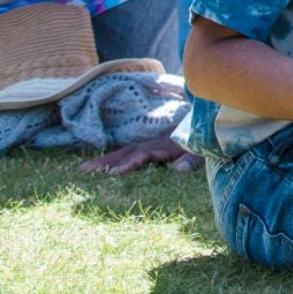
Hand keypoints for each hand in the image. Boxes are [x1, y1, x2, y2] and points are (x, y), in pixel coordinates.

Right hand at [81, 133, 198, 173]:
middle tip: (85, 171)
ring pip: (125, 151)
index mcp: (166, 146)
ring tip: (84, 168)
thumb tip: (176, 170)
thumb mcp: (202, 151)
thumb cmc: (206, 140)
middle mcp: (155, 144)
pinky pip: (130, 152)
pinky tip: (101, 166)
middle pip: (127, 152)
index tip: (116, 173)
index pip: (144, 154)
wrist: (208, 120)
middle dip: (106, 162)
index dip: (130, 163)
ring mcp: (152, 144)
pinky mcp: (152, 146)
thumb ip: (191, 159)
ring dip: (105, 160)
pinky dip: (114, 158)